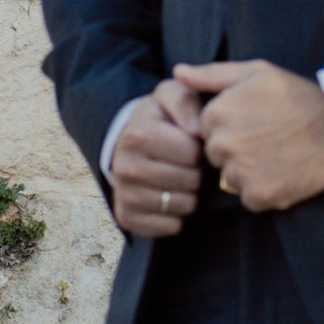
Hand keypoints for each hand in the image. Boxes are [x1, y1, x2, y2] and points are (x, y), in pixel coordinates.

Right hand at [109, 77, 206, 240]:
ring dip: (190, 194)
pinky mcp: (127, 218)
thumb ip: (185, 100)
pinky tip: (170, 198)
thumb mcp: (170, 96)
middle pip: (190, 181)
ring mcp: (124, 195)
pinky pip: (171, 227)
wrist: (128, 144)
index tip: (190, 143)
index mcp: (137, 135)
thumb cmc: (159, 119)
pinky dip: (178, 216)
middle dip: (196, 172)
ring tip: (178, 179)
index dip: (199, 149)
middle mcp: (125, 167)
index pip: (193, 154)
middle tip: (185, 163)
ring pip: (184, 205)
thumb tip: (196, 130)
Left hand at [177, 59, 323, 212]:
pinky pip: (249, 199)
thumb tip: (177, 73)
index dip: (230, 128)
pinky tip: (284, 172)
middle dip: (236, 151)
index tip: (254, 122)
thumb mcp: (255, 72)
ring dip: (249, 172)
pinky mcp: (260, 195)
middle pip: (216, 157)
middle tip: (268, 139)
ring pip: (231, 179)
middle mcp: (223, 144)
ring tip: (277, 154)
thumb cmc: (297, 95)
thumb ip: (211, 74)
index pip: (206, 131)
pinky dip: (265, 191)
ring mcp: (240, 172)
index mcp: (217, 114)